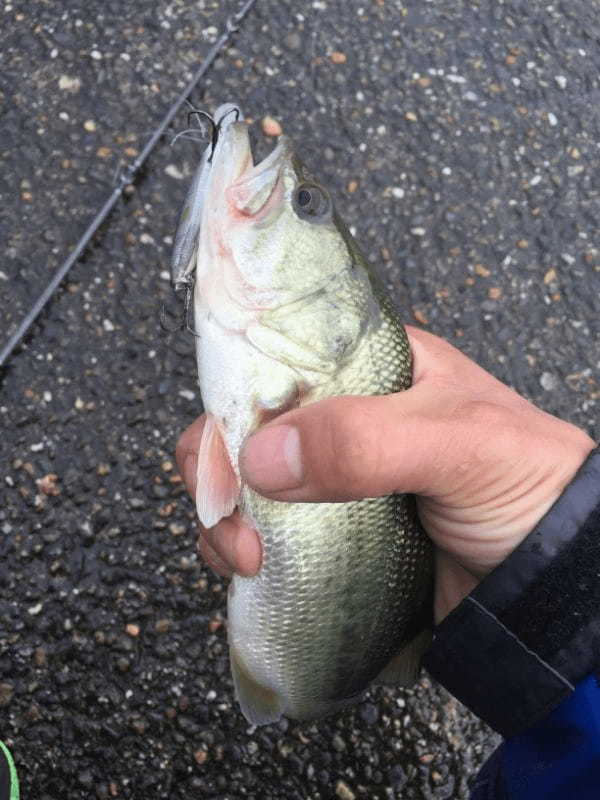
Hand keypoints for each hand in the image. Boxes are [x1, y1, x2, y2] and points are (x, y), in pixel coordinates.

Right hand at [176, 327, 594, 620]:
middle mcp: (343, 415)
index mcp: (371, 367)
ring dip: (225, 519)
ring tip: (246, 559)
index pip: (276, 361)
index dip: (234, 398)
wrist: (553, 579)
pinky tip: (251, 571)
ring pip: (247, 482)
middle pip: (247, 425)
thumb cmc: (525, 485)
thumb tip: (261, 456)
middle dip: (221, 472)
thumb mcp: (456, 443)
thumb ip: (364, 441)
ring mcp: (333, 476)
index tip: (222, 452)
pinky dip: (242, 549)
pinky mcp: (330, 531)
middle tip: (233, 520)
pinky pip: (266, 530)